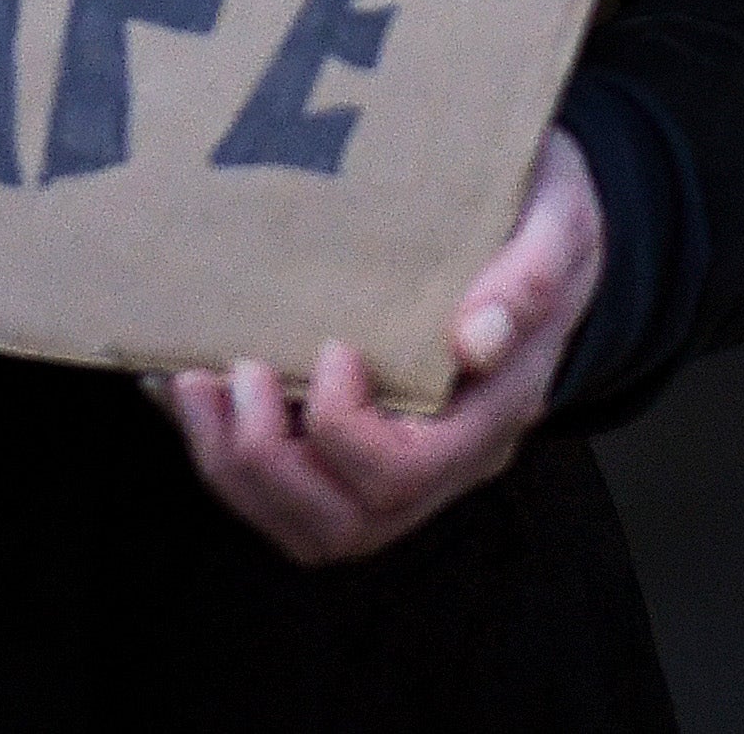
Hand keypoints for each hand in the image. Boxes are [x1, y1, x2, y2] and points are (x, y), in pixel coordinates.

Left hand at [155, 127, 604, 565]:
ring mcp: (396, 460)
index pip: (407, 473)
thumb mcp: (559, 221)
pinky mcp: (351, 445)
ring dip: (231, 468)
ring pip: (305, 525)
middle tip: (235, 371)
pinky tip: (184, 387)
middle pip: (345, 523)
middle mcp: (444, 460)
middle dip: (266, 460)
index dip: (346, 428)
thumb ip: (531, 276)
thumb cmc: (541, 218)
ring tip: (191, 385)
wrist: (539, 225)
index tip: (330, 346)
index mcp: (492, 415)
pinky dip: (221, 452)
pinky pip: (283, 491)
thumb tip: (475, 340)